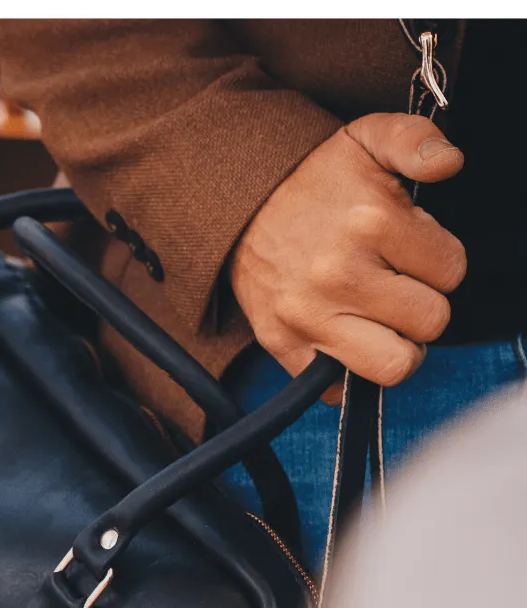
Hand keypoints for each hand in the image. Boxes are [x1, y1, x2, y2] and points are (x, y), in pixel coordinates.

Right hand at [228, 113, 466, 400]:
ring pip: (394, 364)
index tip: (411, 251)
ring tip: (381, 322)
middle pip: (430, 322)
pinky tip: (345, 340)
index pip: (452, 270)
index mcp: (371, 223)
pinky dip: (346, 374)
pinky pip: (336, 389)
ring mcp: (309, 316)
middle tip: (398, 286)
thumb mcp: (367, 138)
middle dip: (422, 304)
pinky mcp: (283, 344)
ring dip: (396, 346)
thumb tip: (450, 164)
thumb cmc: (312, 180)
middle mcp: (340, 275)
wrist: (236, 204)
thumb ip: (417, 140)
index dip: (439, 261)